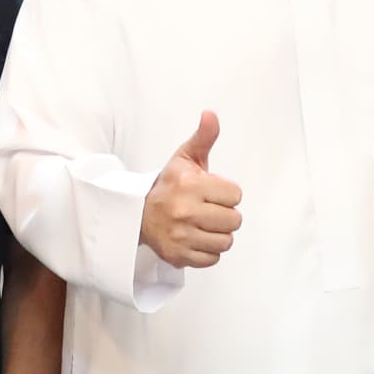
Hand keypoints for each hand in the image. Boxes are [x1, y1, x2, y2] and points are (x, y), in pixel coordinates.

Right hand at [141, 112, 243, 270]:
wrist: (137, 213)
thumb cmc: (169, 185)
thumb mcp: (185, 158)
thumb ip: (203, 137)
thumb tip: (211, 115)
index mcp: (190, 185)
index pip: (236, 195)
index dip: (227, 194)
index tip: (211, 193)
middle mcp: (184, 211)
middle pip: (234, 220)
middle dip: (225, 215)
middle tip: (208, 210)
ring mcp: (181, 236)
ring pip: (226, 241)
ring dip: (218, 234)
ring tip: (203, 224)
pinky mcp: (178, 256)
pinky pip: (213, 258)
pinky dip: (208, 251)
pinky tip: (196, 238)